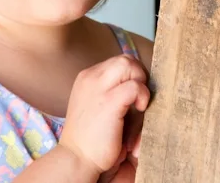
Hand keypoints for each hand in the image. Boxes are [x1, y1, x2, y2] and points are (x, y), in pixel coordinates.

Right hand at [59, 55, 149, 176]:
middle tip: (139, 97)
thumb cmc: (91, 137)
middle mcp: (90, 78)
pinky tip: (139, 109)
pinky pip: (135, 86)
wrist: (76, 159)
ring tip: (138, 102)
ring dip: (140, 82)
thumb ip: (112, 90)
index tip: (135, 94)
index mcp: (87, 77)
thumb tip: (138, 82)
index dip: (132, 75)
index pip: (118, 62)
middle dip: (138, 75)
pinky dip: (142, 95)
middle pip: (124, 59)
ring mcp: (98, 87)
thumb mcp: (97, 105)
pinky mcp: (108, 101)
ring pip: (128, 64)